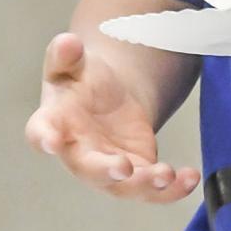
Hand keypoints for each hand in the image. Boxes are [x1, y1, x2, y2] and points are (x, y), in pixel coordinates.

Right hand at [25, 32, 200, 201]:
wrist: (109, 93)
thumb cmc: (81, 80)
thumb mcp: (73, 61)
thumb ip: (67, 54)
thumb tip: (67, 42)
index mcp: (54, 122)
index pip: (41, 131)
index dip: (43, 137)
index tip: (50, 142)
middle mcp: (77, 152)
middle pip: (88, 167)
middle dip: (105, 170)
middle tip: (122, 168)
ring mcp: (107, 167)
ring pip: (123, 186)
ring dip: (144, 184)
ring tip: (166, 175)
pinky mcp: (136, 172)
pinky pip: (152, 187)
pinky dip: (171, 188)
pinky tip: (189, 178)